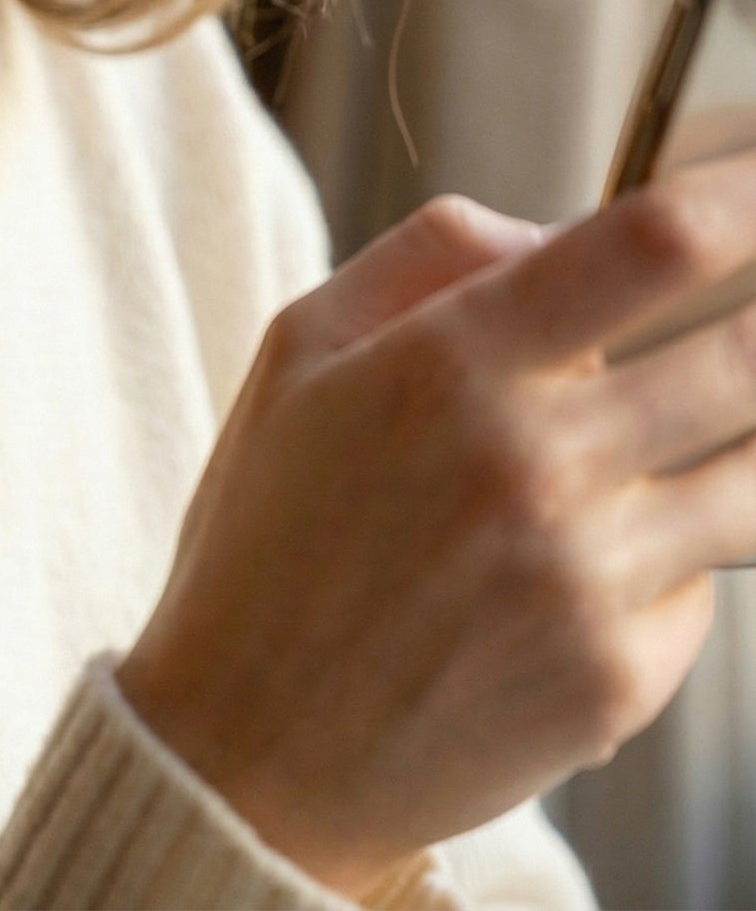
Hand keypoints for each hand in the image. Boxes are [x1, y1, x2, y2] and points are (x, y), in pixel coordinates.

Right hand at [115, 156, 755, 898]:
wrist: (246, 753)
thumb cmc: (270, 534)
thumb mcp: (302, 348)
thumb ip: (433, 254)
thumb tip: (559, 228)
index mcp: (455, 360)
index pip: (653, 244)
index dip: (740, 197)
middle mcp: (536, 461)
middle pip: (743, 359)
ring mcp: (586, 578)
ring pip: (752, 483)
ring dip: (736, 449)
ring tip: (657, 454)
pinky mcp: (617, 680)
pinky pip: (703, 591)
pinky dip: (669, 566)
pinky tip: (581, 576)